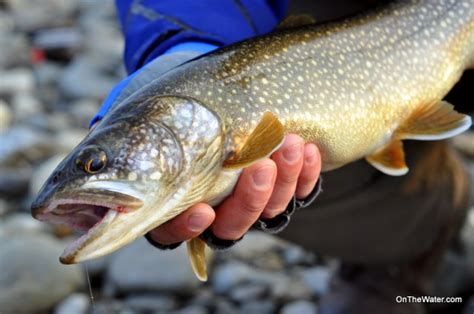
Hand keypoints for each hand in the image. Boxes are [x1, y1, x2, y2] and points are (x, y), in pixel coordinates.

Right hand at [148, 134, 320, 242]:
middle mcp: (216, 215)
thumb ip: (155, 141)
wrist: (212, 117)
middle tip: (262, 166)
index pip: (175, 232)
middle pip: (233, 225)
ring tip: (291, 144)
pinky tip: (308, 150)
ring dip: (284, 179)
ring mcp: (251, 205)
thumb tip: (139, 132)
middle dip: (251, 197)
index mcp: (177, 207)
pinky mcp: (280, 192)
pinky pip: (297, 193)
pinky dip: (305, 175)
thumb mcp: (161, 130)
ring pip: (270, 209)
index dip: (188, 227)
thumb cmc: (180, 126)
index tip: (202, 211)